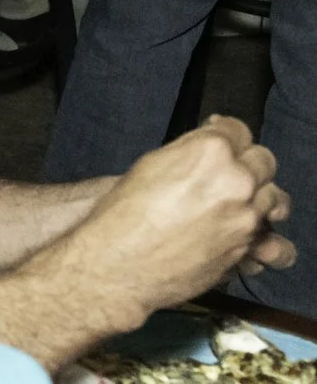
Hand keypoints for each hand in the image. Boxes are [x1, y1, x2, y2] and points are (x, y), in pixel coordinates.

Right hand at [59, 117, 292, 324]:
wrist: (118, 263)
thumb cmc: (122, 218)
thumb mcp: (150, 165)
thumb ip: (188, 153)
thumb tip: (204, 150)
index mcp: (209, 152)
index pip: (238, 130)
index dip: (226, 133)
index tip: (221, 138)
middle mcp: (236, 182)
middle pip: (264, 161)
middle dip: (246, 162)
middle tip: (227, 170)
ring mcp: (246, 218)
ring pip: (276, 198)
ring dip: (258, 198)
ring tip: (237, 203)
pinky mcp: (248, 250)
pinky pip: (274, 241)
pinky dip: (264, 238)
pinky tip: (249, 234)